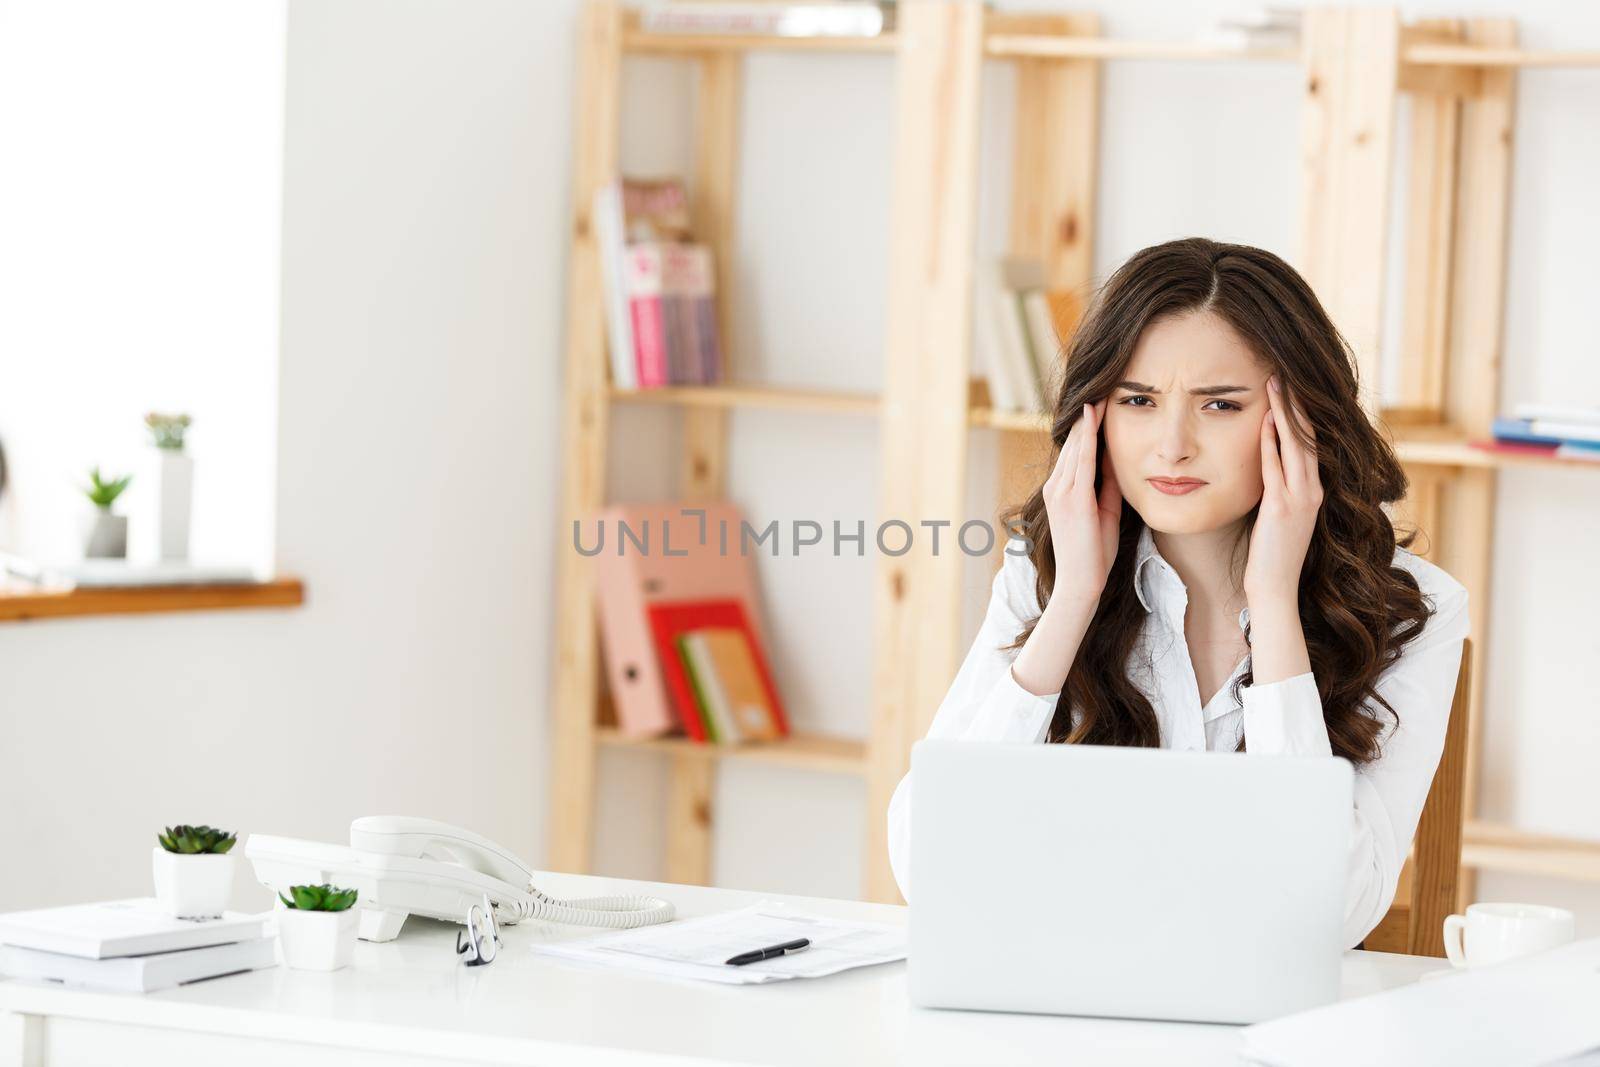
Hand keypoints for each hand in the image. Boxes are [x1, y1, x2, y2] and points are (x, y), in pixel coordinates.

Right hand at [1042, 398, 1122, 608]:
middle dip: (1087, 417)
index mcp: (1061, 491)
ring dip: (1088, 420)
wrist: (1080, 583)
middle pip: (1074, 444)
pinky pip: (1081, 460)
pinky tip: (1094, 417)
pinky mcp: (1071, 498)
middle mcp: (1056, 487)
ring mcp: (1060, 492)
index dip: (1088, 427)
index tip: (1101, 405)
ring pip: (1076, 447)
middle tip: (1102, 388)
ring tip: (1100, 394)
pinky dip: (1088, 436)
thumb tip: (1117, 460)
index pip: (1076, 451)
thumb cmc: (1094, 553)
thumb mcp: (1105, 512)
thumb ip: (1107, 486)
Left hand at [1244, 375, 1322, 603]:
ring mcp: (1300, 499)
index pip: (1311, 443)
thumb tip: (1268, 462)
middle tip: (1284, 374)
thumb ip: (1280, 488)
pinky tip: (1265, 423)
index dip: (1302, 414)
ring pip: (1296, 447)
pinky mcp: (1281, 509)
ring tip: (1275, 386)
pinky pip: (1275, 470)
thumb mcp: (1281, 513)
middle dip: (1295, 404)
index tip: (1290, 388)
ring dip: (1284, 415)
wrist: (1275, 586)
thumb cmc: (1272, 552)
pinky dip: (1271, 445)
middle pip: (1307, 437)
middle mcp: (1312, 491)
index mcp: (1314, 490)